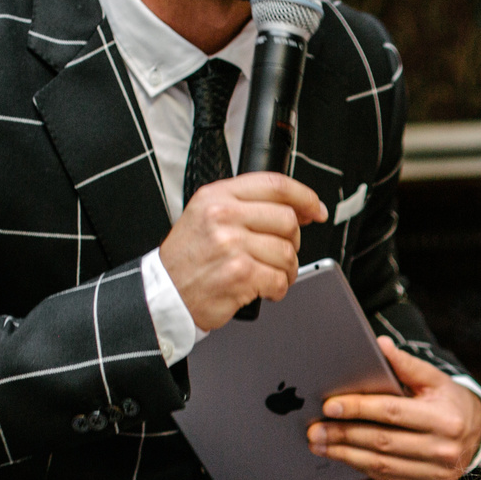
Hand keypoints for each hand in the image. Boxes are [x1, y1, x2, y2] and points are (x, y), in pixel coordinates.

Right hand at [159, 171, 326, 331]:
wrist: (164, 294)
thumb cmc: (187, 260)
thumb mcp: (205, 216)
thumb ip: (244, 205)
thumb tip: (297, 208)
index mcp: (217, 196)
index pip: (274, 184)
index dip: (304, 196)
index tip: (315, 209)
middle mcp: (223, 216)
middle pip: (287, 219)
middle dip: (293, 241)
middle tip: (281, 252)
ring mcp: (232, 245)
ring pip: (287, 252)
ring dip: (287, 269)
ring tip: (270, 275)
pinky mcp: (240, 274)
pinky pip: (279, 279)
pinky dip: (278, 289)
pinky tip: (263, 289)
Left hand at [311, 336, 480, 479]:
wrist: (478, 438)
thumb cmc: (450, 403)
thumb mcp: (435, 380)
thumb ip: (407, 365)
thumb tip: (379, 345)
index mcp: (445, 418)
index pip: (393, 412)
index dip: (359, 408)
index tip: (331, 406)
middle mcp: (443, 449)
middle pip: (382, 441)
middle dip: (343, 434)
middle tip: (315, 429)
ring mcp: (436, 473)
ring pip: (381, 465)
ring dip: (345, 454)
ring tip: (320, 444)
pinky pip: (388, 478)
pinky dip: (361, 467)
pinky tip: (343, 455)